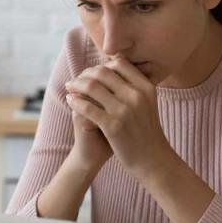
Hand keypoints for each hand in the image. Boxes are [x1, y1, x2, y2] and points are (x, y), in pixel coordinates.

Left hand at [64, 56, 173, 177]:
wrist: (152, 158)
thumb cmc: (146, 131)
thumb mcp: (147, 103)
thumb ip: (134, 86)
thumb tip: (114, 65)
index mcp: (145, 87)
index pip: (119, 63)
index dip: (101, 65)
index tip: (91, 72)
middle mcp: (136, 95)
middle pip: (102, 72)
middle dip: (85, 73)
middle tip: (75, 79)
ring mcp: (124, 110)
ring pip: (91, 87)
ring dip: (76, 85)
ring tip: (69, 87)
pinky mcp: (113, 126)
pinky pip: (87, 107)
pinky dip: (75, 102)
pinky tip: (70, 101)